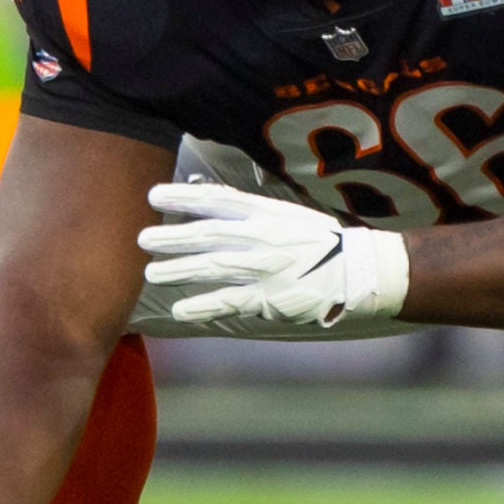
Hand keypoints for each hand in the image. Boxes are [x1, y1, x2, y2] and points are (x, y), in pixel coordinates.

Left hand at [139, 183, 408, 331]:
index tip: (153, 194)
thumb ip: (251, 209)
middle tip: (141, 238)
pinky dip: (203, 305)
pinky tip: (179, 309)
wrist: (362, 271)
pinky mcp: (272, 299)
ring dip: (178, 269)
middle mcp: (263, 237)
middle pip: (207, 234)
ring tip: (151, 273)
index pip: (217, 199)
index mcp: (268, 213)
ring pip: (212, 267)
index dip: (183, 196)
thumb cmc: (324, 241)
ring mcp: (266, 268)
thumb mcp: (289, 214)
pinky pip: (230, 301)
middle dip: (171, 236)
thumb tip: (208, 194)